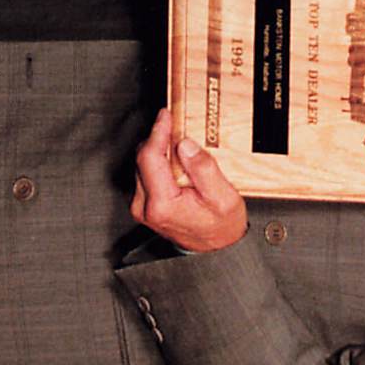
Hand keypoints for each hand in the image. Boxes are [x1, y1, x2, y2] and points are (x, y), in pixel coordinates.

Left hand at [131, 108, 247, 252]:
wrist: (216, 249)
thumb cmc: (221, 225)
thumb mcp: (223, 196)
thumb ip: (203, 169)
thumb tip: (185, 144)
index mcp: (162, 204)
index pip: (149, 157)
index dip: (157, 131)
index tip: (166, 115)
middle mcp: (145, 206)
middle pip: (142, 158)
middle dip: (159, 137)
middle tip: (177, 124)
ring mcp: (142, 206)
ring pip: (142, 164)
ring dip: (159, 148)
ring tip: (180, 144)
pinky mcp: (144, 204)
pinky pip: (146, 172)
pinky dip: (158, 160)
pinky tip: (175, 159)